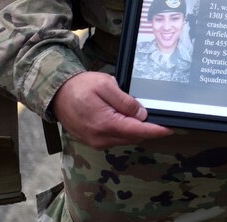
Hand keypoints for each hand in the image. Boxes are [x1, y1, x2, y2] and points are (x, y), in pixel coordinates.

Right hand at [51, 72, 173, 149]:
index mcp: (106, 124)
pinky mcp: (92, 141)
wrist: (56, 93)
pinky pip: (114, 138)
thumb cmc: (80, 87)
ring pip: (124, 138)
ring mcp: (95, 142)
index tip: (170, 128)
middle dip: (147, 129)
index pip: (138, 131)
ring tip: (140, 114)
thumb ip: (125, 102)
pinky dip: (124, 130)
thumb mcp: (106, 85)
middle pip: (133, 137)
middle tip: (158, 116)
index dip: (156, 130)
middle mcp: (101, 138)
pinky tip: (125, 118)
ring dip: (135, 129)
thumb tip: (142, 115)